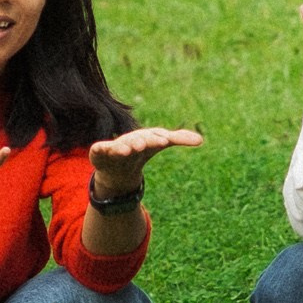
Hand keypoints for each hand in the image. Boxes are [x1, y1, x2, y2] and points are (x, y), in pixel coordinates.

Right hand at [88, 126, 203, 201]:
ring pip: (120, 146)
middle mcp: (131, 139)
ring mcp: (115, 146)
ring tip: (128, 150)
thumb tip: (201, 140)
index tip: (165, 141)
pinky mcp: (100, 152)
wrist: (119, 166)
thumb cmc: (142, 149)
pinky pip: (101, 149)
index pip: (154, 137)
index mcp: (146, 137)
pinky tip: (103, 149)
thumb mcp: (159, 143)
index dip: (158, 139)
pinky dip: (102, 149)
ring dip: (124, 147)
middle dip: (142, 142)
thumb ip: (179, 138)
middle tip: (145, 144)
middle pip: (137, 140)